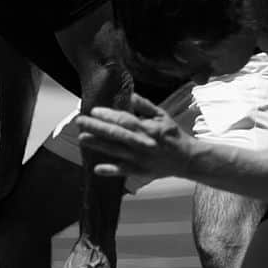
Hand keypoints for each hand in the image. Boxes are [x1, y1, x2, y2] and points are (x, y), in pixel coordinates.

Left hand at [77, 93, 193, 181]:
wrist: (187, 158)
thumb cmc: (172, 135)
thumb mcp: (162, 115)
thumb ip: (144, 106)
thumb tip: (130, 96)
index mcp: (147, 128)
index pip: (124, 119)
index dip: (108, 115)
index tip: (94, 110)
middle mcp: (142, 143)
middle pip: (116, 134)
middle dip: (97, 127)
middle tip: (80, 121)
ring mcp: (140, 158)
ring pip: (116, 151)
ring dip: (98, 145)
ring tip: (82, 139)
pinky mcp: (140, 171)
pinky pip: (123, 171)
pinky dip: (110, 170)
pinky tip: (97, 168)